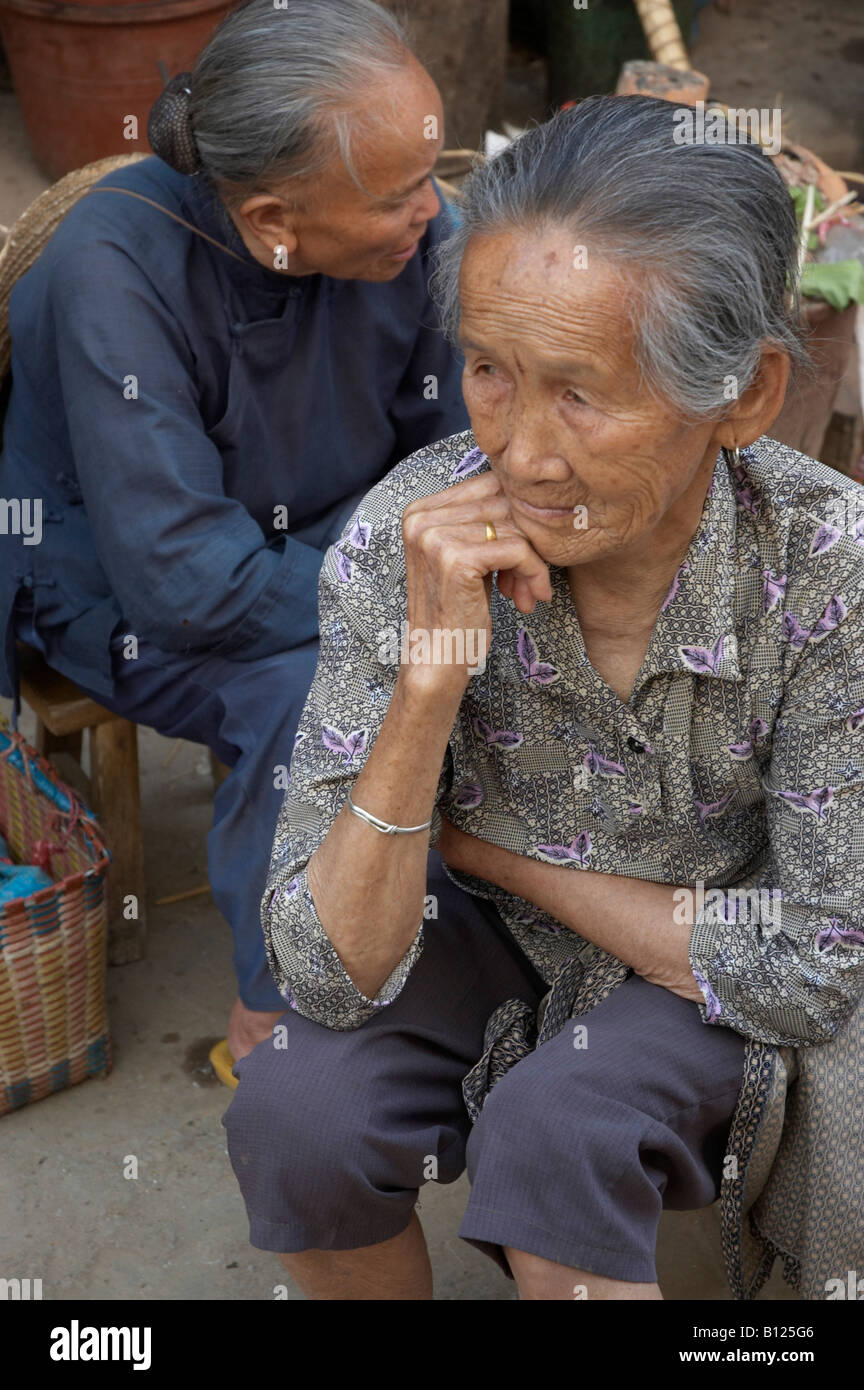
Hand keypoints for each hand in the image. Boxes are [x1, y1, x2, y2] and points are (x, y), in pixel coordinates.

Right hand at [399, 472, 551, 694]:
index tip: (522, 554)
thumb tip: (529, 492)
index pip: (489, 485)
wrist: (438, 660)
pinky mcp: (456, 559)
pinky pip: (518, 550)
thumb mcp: (466, 556)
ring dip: (533, 562)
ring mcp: (435, 536)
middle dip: (528, 540)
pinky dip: (534, 574)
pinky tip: (529, 599)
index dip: (517, 516)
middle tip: (530, 578)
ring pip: (515, 527)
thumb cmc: (457, 611)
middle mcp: (421, 517)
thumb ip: (483, 521)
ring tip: (528, 592)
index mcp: (419, 510)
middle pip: (503, 503)